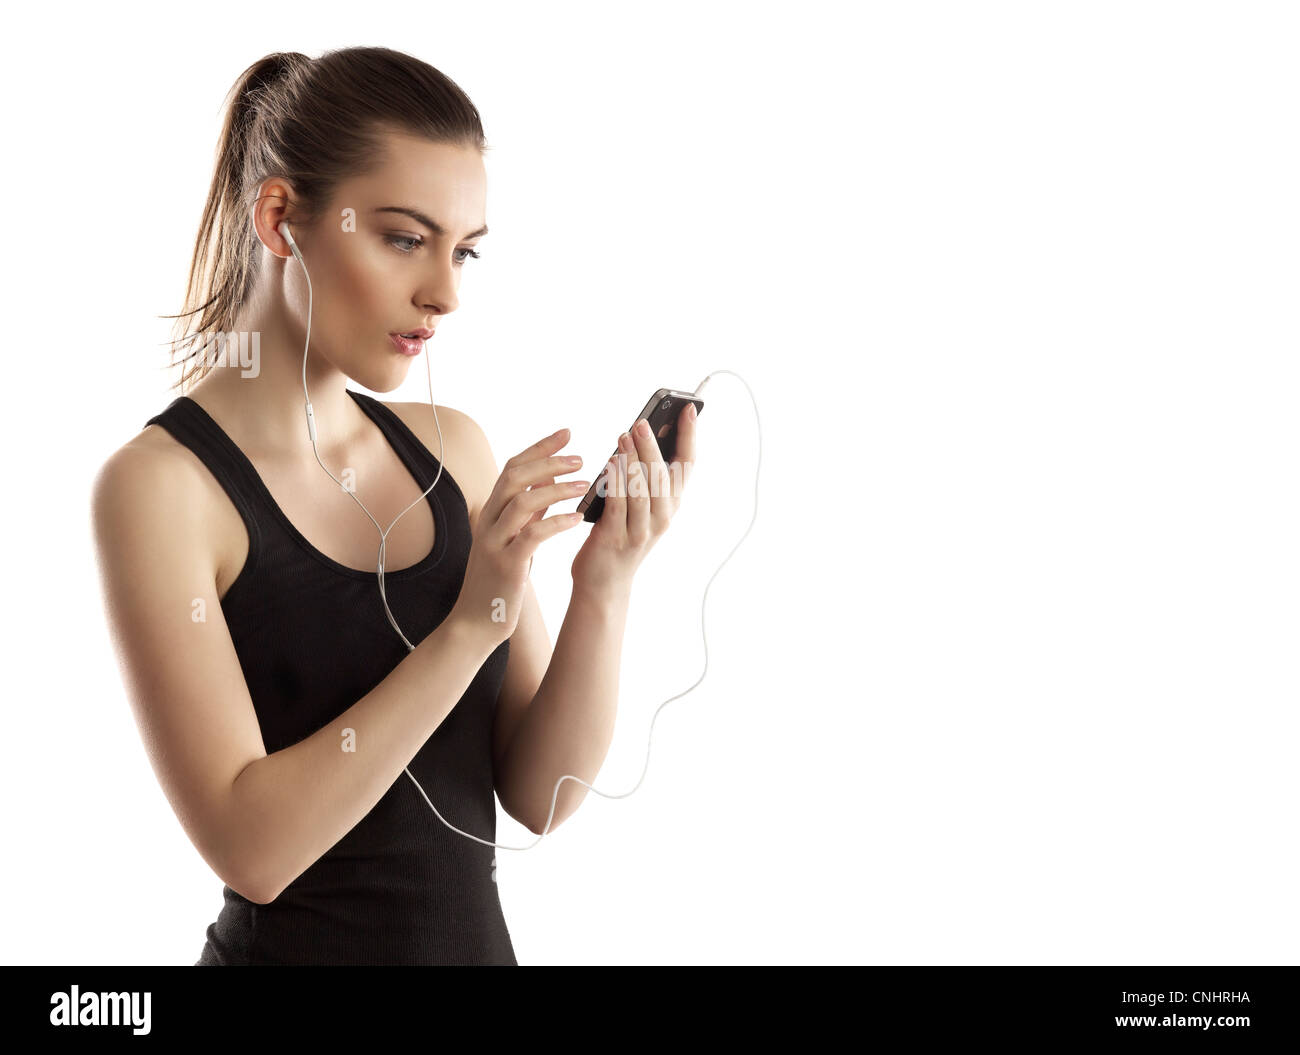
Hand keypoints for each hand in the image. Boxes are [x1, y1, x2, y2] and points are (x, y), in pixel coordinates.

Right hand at [449, 428, 588, 644]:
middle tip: (580, 457)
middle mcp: (488, 523)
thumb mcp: (511, 540)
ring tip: (585, 484)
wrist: (476, 622)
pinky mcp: (506, 566)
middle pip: (514, 477)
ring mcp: (494, 543)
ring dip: (556, 489)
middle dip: (548, 461)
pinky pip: (531, 536)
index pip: (512, 468)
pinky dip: (556, 523)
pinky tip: (577, 518)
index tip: (567, 433)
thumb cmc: (498, 582)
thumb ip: (526, 512)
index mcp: (490, 513)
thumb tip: (548, 481)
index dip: (539, 448)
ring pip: (522, 502)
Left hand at [571, 402, 697, 592]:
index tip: (688, 408)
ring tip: (624, 435)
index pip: (687, 465)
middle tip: (642, 422)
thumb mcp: (641, 506)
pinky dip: (616, 481)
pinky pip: (618, 504)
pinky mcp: (617, 537)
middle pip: (662, 474)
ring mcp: (642, 529)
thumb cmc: (621, 536)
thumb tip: (639, 436)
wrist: (605, 583)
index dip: (690, 435)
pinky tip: (610, 463)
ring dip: (633, 460)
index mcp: (671, 504)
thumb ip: (643, 477)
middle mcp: (663, 516)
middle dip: (652, 446)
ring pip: (642, 488)